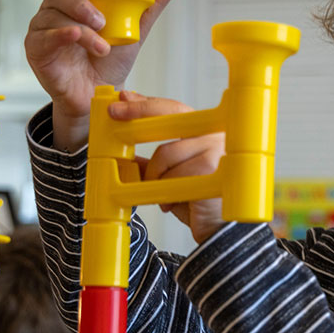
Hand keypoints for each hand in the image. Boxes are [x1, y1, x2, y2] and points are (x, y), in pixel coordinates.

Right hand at [25, 0, 188, 151]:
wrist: (99, 97)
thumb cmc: (110, 61)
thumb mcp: (136, 29)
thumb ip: (154, 2)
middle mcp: (56, 10)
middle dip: (82, 6)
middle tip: (103, 23)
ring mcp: (43, 29)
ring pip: (53, 16)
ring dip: (81, 30)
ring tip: (101, 48)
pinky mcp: (36, 50)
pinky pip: (42, 37)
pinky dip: (60, 36)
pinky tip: (76, 39)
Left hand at [111, 92, 225, 243]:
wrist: (219, 233)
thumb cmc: (198, 205)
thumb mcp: (170, 181)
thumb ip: (152, 165)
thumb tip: (124, 154)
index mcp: (205, 134)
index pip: (174, 110)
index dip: (146, 103)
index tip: (123, 100)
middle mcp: (215, 135)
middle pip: (171, 114)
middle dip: (140, 112)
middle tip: (115, 114)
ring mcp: (216, 147)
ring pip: (166, 153)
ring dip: (155, 177)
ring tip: (162, 195)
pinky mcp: (212, 165)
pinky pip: (173, 173)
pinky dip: (165, 190)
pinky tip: (172, 202)